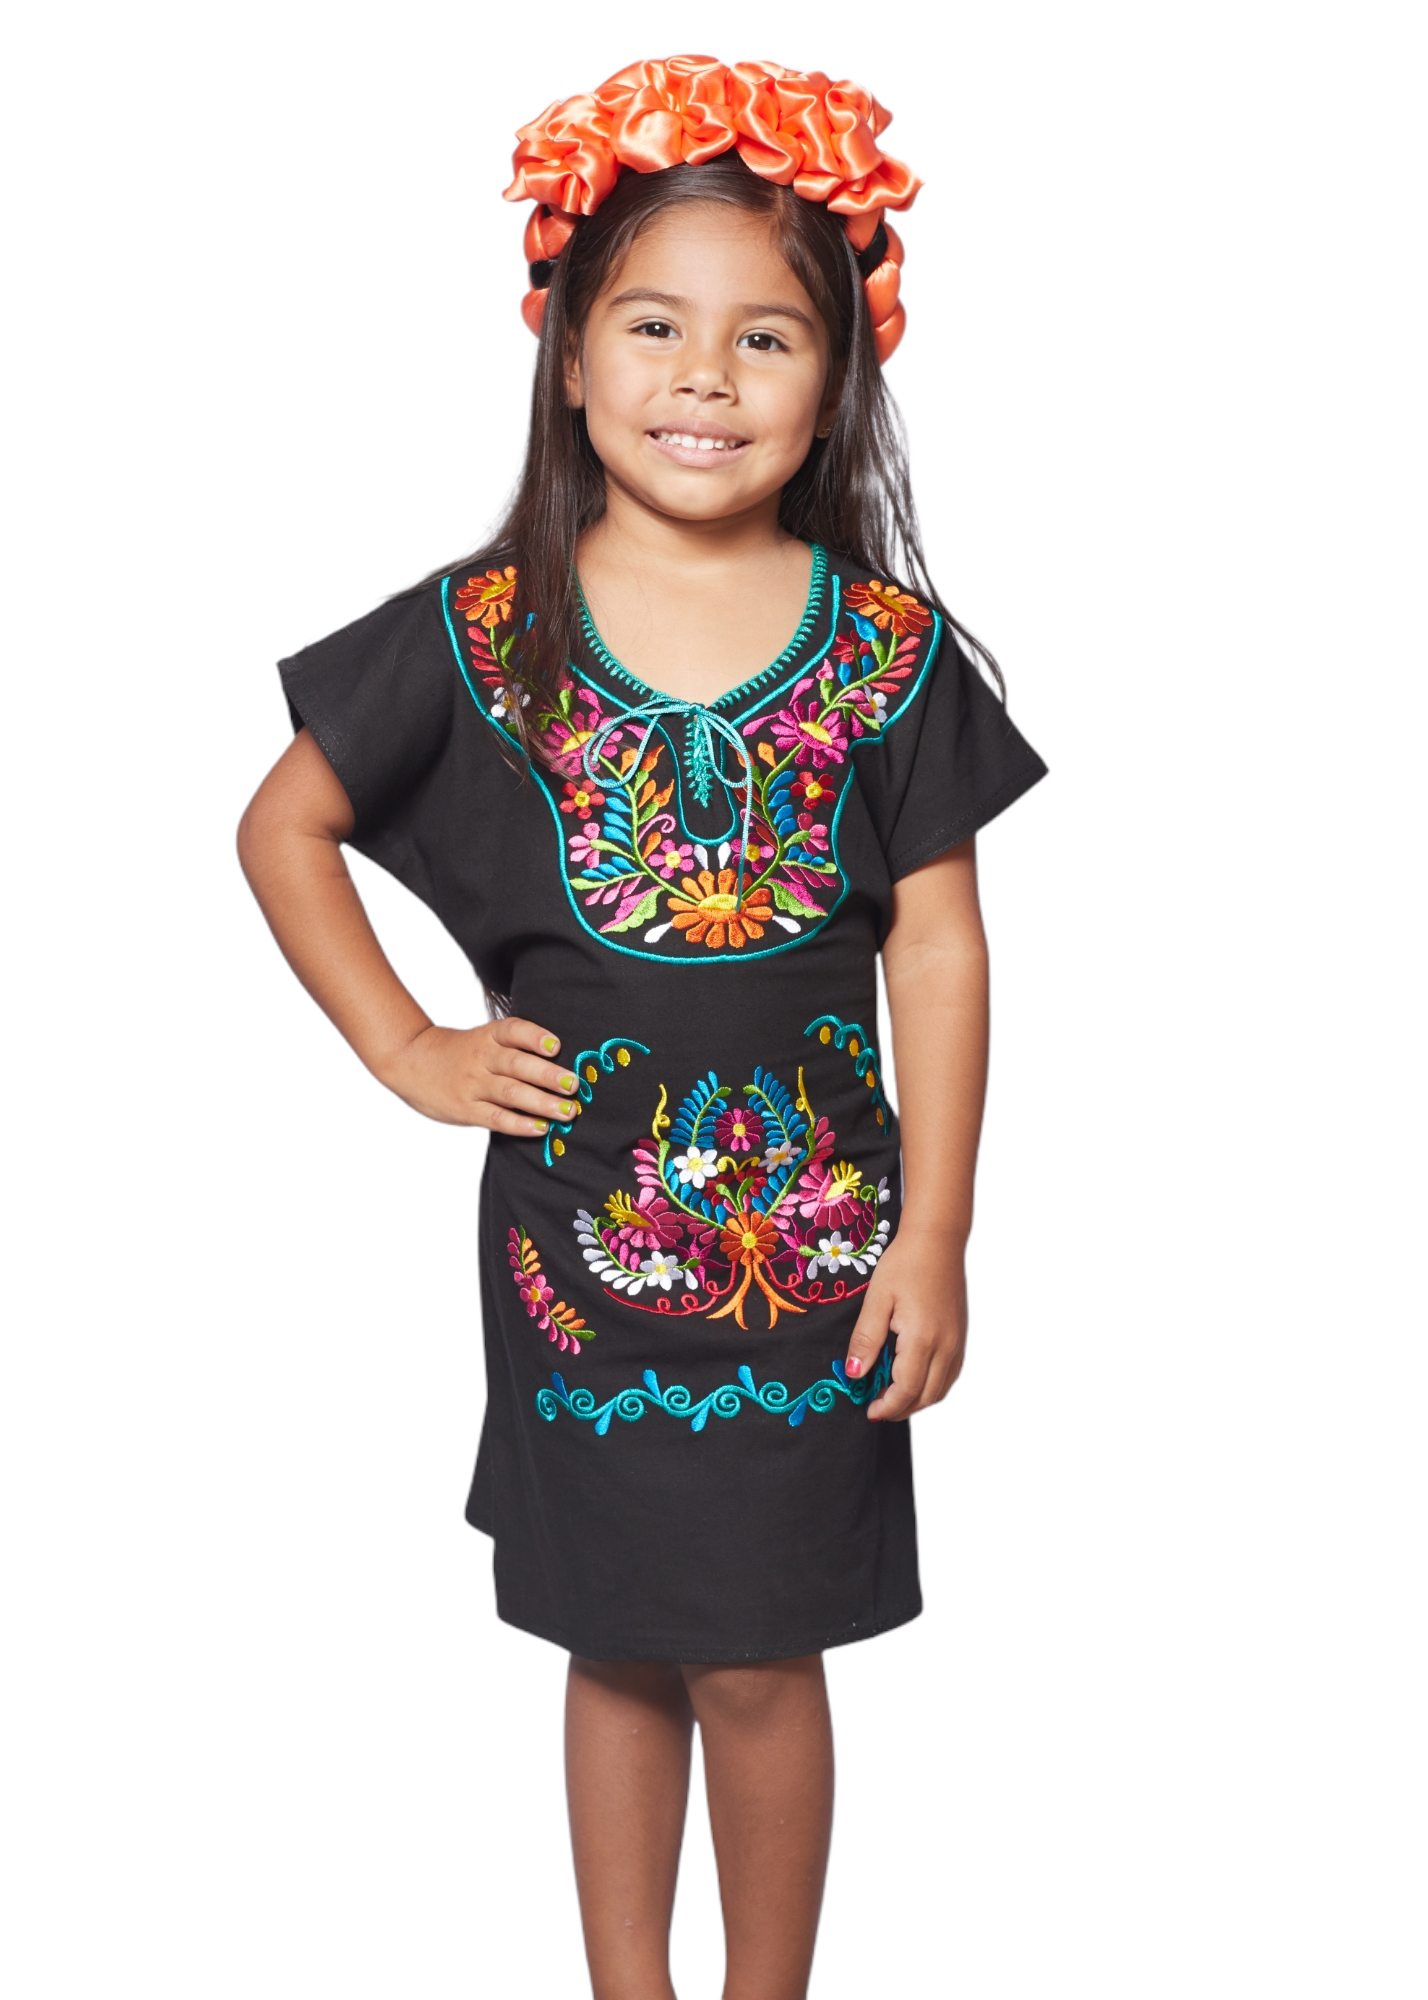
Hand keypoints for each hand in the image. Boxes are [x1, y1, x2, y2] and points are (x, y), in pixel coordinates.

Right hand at [375, 1017, 580, 1133]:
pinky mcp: (466, 1109)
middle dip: (548, 1076)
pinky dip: (520, 1124)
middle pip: (517, 1065)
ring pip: (511, 1093)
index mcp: (488, 1036)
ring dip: (542, 1103)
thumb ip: (514, 1046)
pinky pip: (496, 1118)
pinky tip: (540, 1128)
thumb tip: (560, 1060)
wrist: (410, 1061)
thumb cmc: (459, 1051)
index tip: (555, 1046)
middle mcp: (481, 1058)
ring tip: (568, 1111)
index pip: (513, 1031)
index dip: (534, 1037)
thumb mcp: (482, 1038)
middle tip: (574, 1085)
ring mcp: (472, 1085)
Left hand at [843, 1225, 968, 1420]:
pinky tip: (913, 1378)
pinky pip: (949, 1374)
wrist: (937, 1240)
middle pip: (926, 1396)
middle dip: (900, 1409)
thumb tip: (855, 1375)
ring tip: (891, 1396)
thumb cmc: (904, 1264)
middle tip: (875, 1407)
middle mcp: (946, 1346)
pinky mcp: (960, 1336)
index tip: (868, 1411)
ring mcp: (957, 1342)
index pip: (906, 1390)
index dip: (886, 1406)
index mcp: (922, 1339)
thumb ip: (866, 1339)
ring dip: (917, 1400)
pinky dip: (932, 1386)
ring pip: (940, 1389)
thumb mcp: (877, 1300)